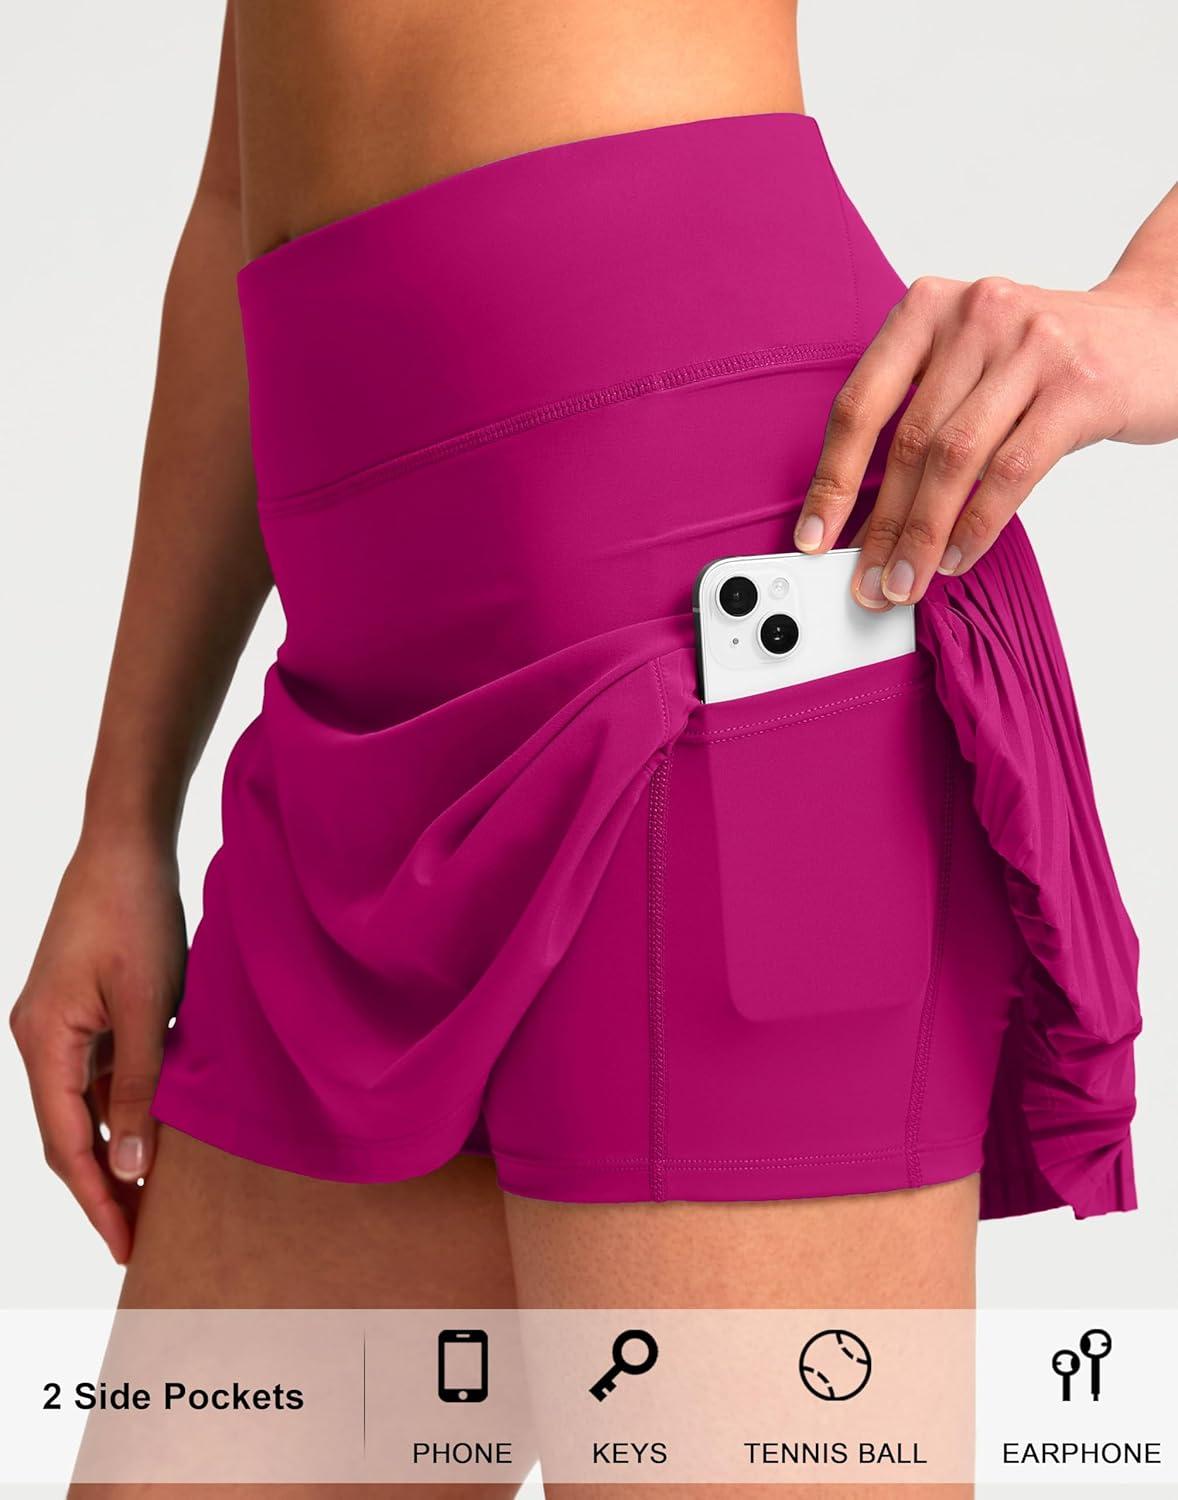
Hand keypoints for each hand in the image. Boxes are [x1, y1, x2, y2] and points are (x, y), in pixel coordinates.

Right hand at [10, 833, 185, 1263]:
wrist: (126, 844)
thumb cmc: (134, 913)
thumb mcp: (145, 1005)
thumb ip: (138, 1087)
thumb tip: (128, 1166)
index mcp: (42, 1042)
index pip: (65, 1144)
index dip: (95, 1199)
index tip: (125, 1246)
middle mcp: (40, 1039)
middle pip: (67, 1133)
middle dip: (102, 1185)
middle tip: (143, 1236)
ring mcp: (60, 1023)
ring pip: (84, 1105)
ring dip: (116, 1146)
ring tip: (158, 1193)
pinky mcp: (83, 1007)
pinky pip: (99, 1072)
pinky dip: (124, 1104)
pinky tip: (158, 1127)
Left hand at [793, 274, 1177, 606]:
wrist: (1158, 331)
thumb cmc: (1049, 361)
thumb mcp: (973, 360)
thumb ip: (920, 412)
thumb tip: (863, 513)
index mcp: (929, 307)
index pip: (861, 404)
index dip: (831, 479)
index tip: (813, 538)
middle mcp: (976, 314)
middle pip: (907, 441)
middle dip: (880, 525)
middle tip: (865, 582)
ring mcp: (1031, 346)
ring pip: (954, 460)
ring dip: (922, 536)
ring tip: (905, 583)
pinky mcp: (1079, 386)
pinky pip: (1011, 472)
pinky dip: (977, 525)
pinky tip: (957, 558)